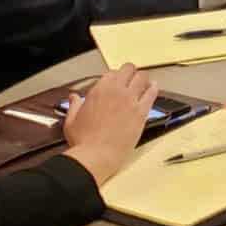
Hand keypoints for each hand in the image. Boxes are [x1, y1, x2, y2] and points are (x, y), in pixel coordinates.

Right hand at [63, 64, 157, 184]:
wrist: (96, 156)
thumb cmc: (84, 141)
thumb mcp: (72, 121)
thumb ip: (74, 106)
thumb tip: (74, 98)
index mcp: (100, 90)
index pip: (112, 72)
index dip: (115, 77)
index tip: (115, 83)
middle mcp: (117, 92)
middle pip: (129, 69)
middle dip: (130, 72)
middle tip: (130, 78)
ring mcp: (131, 101)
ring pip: (143, 78)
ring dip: (142, 79)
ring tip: (143, 82)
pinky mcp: (142, 112)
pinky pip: (152, 94)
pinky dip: (153, 89)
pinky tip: (153, 89)